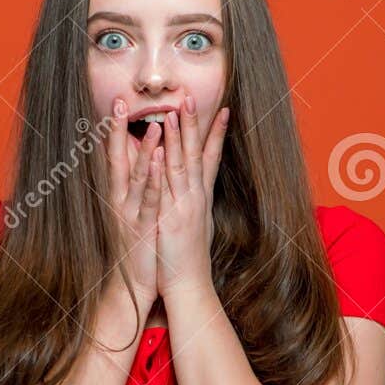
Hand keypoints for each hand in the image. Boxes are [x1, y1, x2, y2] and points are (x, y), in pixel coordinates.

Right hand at [105, 95, 162, 312]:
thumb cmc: (137, 248)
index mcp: (121, 195)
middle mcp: (121, 200)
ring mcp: (131, 213)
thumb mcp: (134, 214)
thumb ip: (134, 189)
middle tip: (119, 102)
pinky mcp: (143, 228)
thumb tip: (139, 165)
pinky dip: (152, 180)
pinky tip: (158, 162)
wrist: (133, 286)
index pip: (115, 156)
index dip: (115, 130)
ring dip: (145, 150)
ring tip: (154, 125)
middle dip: (117, 131)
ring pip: (137, 176)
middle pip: (117, 159)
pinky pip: (149, 200)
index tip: (118, 103)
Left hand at [154, 95, 228, 298]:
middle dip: (195, 125)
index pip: (211, 159)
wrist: (190, 286)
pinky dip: (164, 170)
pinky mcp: (172, 220)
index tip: (222, 111)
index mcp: (200, 198)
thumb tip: (196, 190)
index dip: (216, 134)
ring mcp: (185, 208)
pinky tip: (161, 152)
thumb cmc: (189, 258)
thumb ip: (193, 204)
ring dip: (180, 139)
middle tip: (192, 98)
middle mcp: (195, 198)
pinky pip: (166, 191)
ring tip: (176, 113)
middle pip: (198, 155)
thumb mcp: (194, 224)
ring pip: (183, 166)